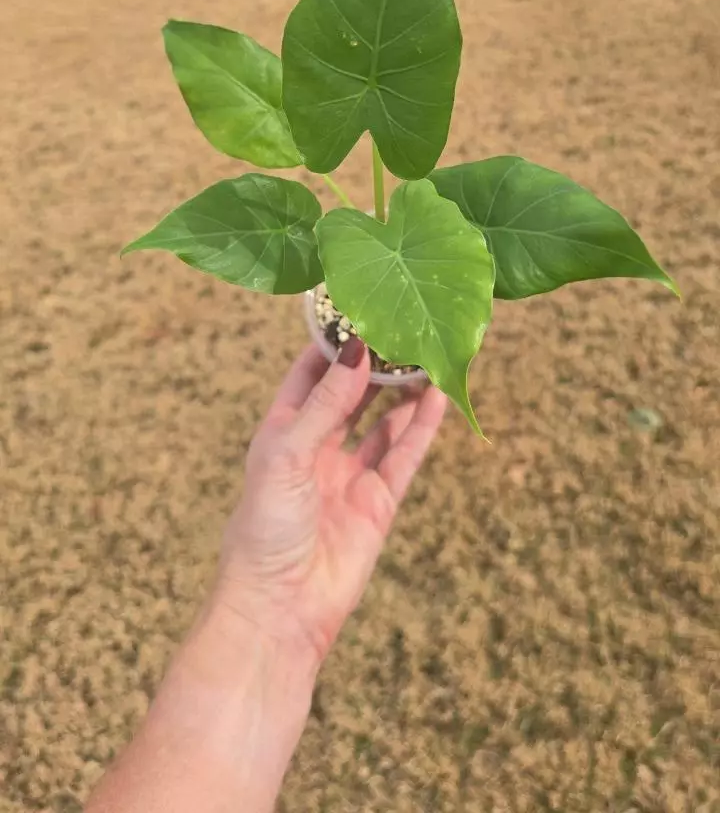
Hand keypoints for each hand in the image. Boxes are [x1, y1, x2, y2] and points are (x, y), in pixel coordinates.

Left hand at [213, 339, 446, 665]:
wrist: (279, 610)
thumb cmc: (264, 528)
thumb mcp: (288, 453)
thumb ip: (327, 402)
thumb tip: (357, 351)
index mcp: (282, 431)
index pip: (310, 373)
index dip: (333, 342)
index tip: (360, 305)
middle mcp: (317, 449)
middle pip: (352, 393)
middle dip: (376, 362)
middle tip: (405, 324)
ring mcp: (349, 475)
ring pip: (383, 421)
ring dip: (404, 391)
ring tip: (430, 353)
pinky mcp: (378, 503)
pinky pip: (404, 456)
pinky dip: (421, 427)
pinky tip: (439, 397)